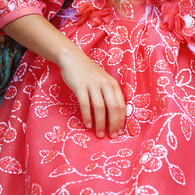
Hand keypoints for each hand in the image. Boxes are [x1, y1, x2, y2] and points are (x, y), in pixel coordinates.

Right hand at [2, 14, 125, 138]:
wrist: (73, 59)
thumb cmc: (89, 73)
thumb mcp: (103, 81)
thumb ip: (109, 95)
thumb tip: (114, 116)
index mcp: (113, 84)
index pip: (121, 104)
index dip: (121, 120)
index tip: (119, 132)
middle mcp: (105, 84)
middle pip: (113, 107)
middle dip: (113, 124)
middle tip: (111, 136)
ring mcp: (93, 84)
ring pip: (100, 107)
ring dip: (100, 123)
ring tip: (99, 134)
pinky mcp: (80, 86)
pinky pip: (85, 104)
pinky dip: (87, 116)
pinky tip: (88, 124)